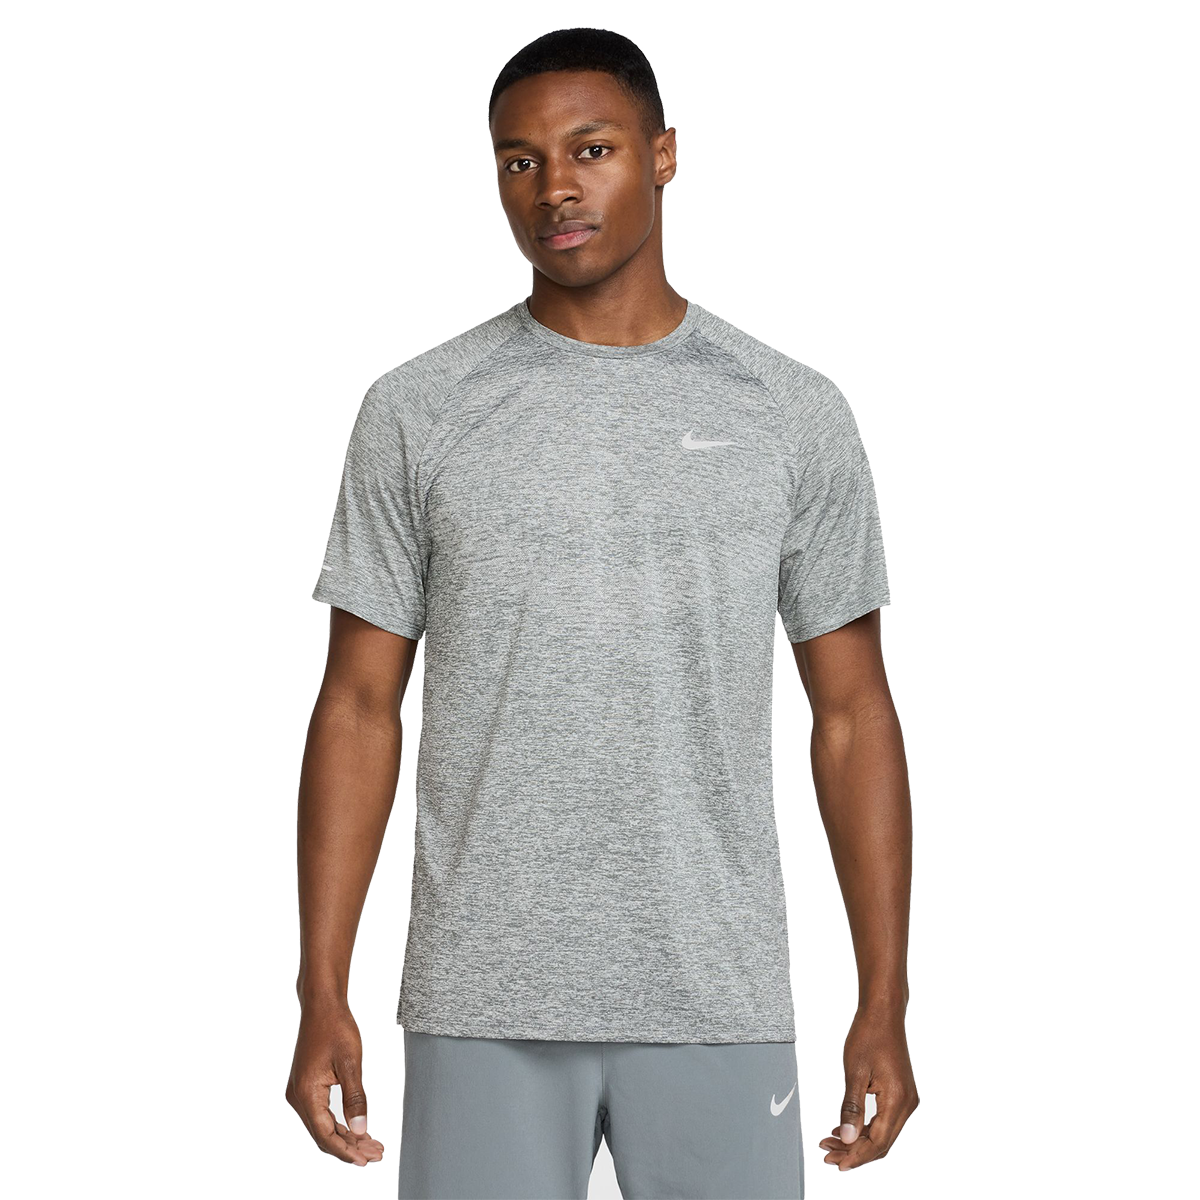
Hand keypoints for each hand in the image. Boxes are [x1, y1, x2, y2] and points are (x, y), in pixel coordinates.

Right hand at [285, 996, 385, 1166]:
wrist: (322, 1006)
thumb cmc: (336, 1028)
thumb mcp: (350, 1063)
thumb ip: (355, 1098)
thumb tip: (361, 1130)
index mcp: (306, 1094)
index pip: (326, 1135)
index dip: (347, 1150)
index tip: (366, 1159)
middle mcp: (298, 1097)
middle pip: (323, 1134)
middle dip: (350, 1146)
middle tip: (376, 1153)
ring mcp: (300, 1092)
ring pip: (323, 1125)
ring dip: (346, 1136)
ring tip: (371, 1144)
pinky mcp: (305, 1087)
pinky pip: (321, 1113)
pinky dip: (339, 1123)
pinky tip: (356, 1129)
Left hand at [817, 1001, 918, 1171]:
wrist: (883, 1014)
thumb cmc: (868, 1036)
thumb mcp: (855, 1072)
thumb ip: (851, 1108)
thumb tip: (846, 1138)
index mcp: (897, 1100)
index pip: (877, 1141)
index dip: (855, 1154)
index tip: (835, 1161)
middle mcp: (907, 1103)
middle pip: (881, 1142)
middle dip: (854, 1151)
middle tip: (828, 1155)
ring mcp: (906, 1099)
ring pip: (883, 1133)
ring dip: (858, 1141)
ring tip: (832, 1143)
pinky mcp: (900, 1094)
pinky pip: (884, 1120)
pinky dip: (865, 1128)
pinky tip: (846, 1129)